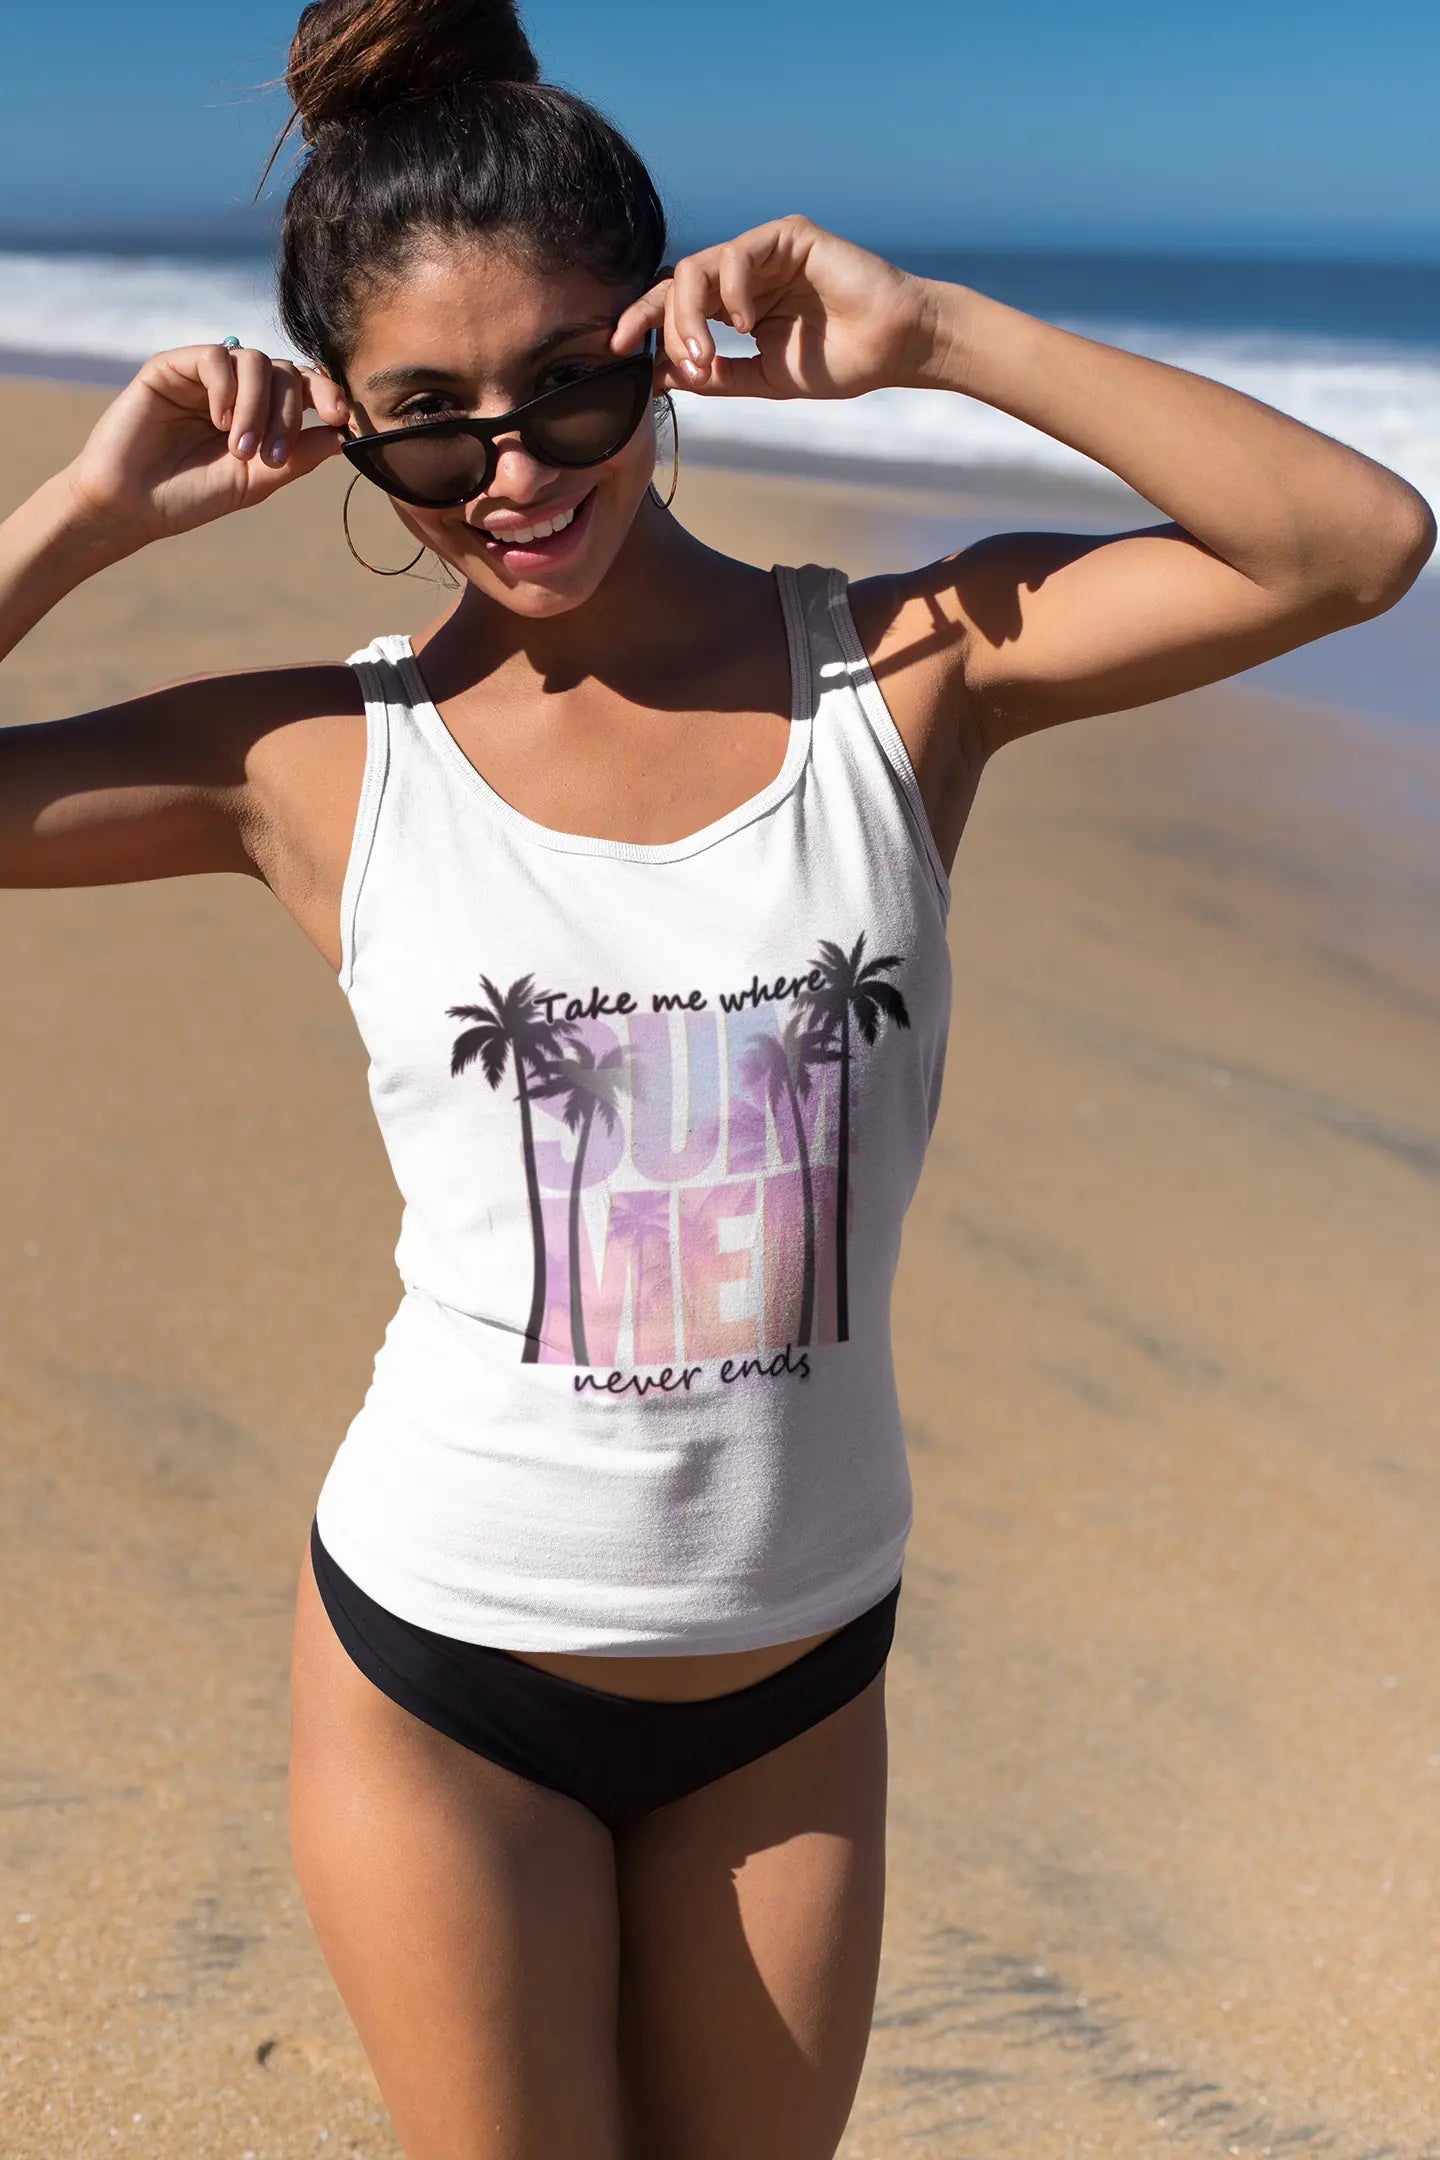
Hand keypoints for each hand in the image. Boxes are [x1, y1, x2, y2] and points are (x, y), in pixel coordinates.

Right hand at [61, 344, 351, 549]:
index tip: (340, 417)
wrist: (133, 505)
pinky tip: (219, 422)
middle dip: (287, 413)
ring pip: (254, 360)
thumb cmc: (191, 497)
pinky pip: (216, 356)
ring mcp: (204, 375)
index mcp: (261, 413)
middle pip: (284, 372)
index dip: (327, 393)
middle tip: (271, 458)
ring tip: (240, 449)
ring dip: (257, 406)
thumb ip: (298, 456)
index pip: (303, 386)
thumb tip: (341, 434)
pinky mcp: (172, 366)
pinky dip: (227, 388)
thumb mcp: (256, 481)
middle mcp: (236, 389)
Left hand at [612, 217, 933, 400]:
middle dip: (666, 329)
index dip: (642, 323)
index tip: (617, 352)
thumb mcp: (763, 379)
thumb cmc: (839, 363)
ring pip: (698, 269)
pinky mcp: (787, 234)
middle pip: (677, 286)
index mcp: (736, 305)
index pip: (674, 305)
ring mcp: (764, 251)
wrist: (894, 347)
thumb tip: (659, 377)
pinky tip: (744, 324)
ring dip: (690, 318)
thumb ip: (716, 376)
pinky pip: (737, 255)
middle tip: (685, 369)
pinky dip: (731, 291)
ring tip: (706, 357)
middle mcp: (744, 274)